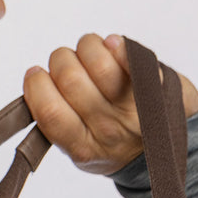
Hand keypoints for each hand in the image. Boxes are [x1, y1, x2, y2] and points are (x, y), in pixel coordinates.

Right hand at [23, 34, 197, 174]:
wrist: (162, 153)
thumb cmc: (113, 146)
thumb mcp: (80, 150)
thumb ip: (57, 125)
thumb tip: (35, 84)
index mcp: (82, 148)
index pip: (50, 112)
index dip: (36, 85)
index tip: (35, 75)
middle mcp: (107, 129)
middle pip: (70, 79)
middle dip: (60, 60)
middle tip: (65, 64)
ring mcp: (132, 107)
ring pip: (97, 61)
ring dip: (86, 46)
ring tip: (89, 54)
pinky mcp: (154, 86)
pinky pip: (131, 55)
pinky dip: (116, 44)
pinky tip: (112, 47)